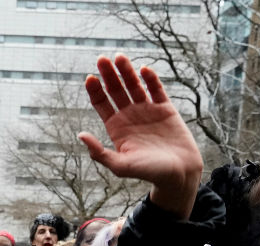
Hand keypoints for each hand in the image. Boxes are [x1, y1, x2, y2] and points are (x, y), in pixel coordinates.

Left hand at [80, 54, 202, 218]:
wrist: (178, 174)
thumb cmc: (148, 173)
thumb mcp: (120, 165)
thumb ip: (100, 153)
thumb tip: (80, 135)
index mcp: (116, 127)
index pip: (101, 103)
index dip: (95, 90)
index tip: (90, 78)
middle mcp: (129, 116)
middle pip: (115, 90)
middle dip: (108, 75)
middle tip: (102, 59)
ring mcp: (147, 111)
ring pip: (134, 86)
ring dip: (126, 71)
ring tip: (119, 57)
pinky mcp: (166, 109)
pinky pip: (156, 90)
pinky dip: (150, 79)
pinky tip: (143, 70)